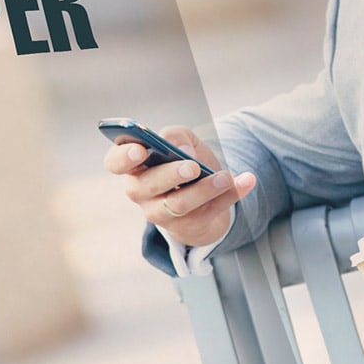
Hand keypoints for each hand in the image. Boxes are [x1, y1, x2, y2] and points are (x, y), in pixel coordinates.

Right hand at [105, 126, 255, 247]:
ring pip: (179, 205)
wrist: (204, 193)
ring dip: (204, 190)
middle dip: (171, 175)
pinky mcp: (188, 226)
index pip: (115, 162)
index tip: (140, 150)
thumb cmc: (182, 160)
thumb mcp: (181, 141)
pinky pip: (209, 212)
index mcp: (133, 166)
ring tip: (225, 177)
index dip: (123, 158)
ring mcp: (161, 214)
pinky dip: (231, 195)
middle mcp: (141, 193)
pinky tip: (247, 180)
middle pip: (149, 186)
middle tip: (192, 167)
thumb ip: (176, 136)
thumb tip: (180, 149)